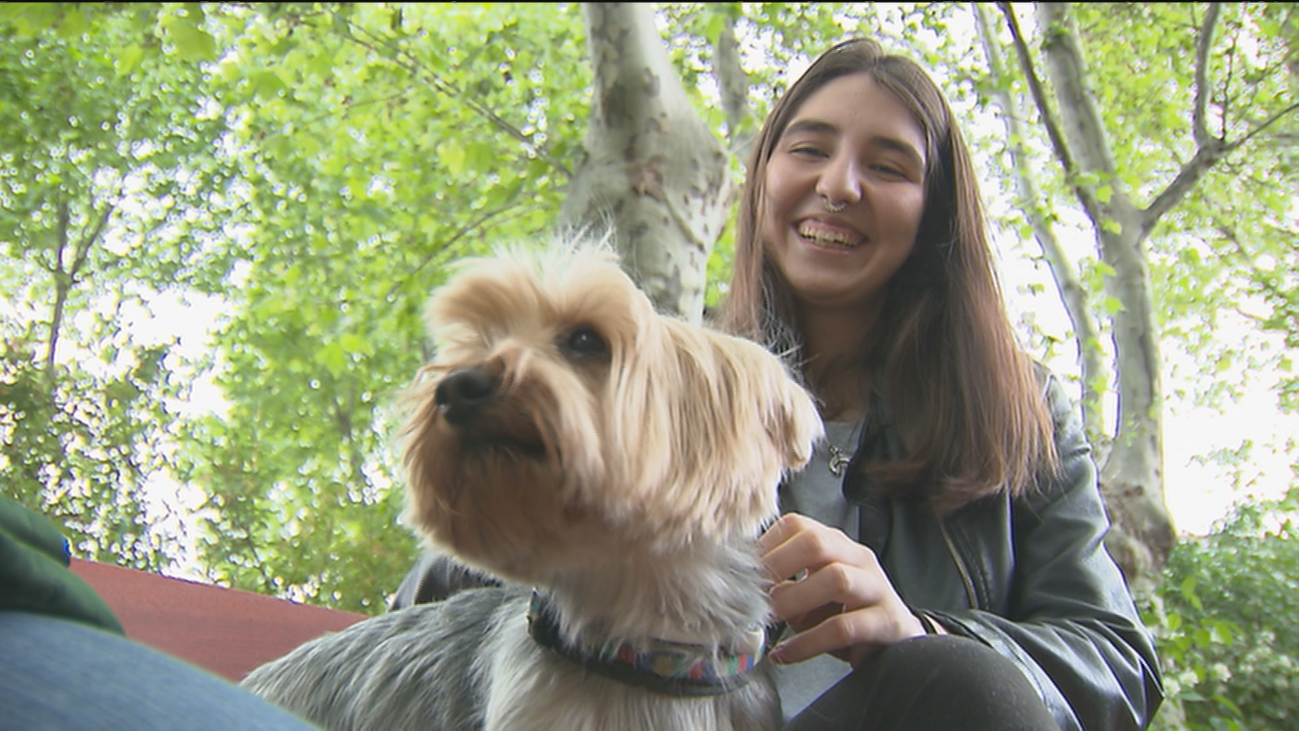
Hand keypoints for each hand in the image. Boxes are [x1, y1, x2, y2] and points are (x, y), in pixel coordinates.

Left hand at [760, 513, 930, 666]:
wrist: (897, 643)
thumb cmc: (844, 615)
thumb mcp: (810, 595)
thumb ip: (784, 587)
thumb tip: (743, 595)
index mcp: (836, 544)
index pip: (797, 525)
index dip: (765, 547)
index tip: (742, 574)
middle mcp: (858, 558)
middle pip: (817, 544)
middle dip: (778, 568)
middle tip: (754, 596)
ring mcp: (876, 587)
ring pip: (836, 579)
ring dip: (795, 600)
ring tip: (772, 621)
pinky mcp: (886, 621)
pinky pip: (844, 627)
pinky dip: (808, 642)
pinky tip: (787, 653)